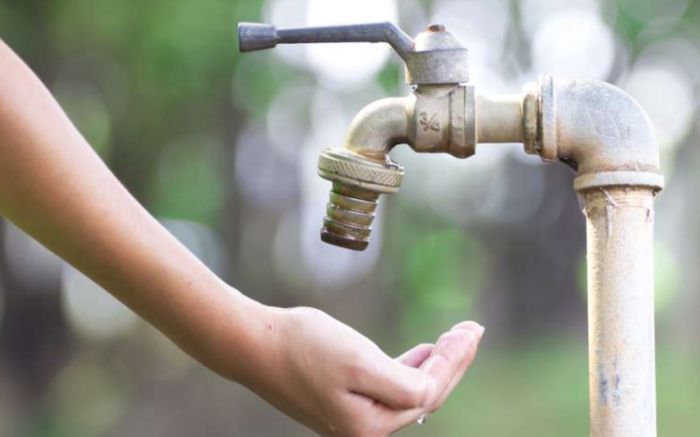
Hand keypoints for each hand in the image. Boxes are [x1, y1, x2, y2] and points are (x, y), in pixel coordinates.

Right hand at [248, 306, 483, 436]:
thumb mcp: (359, 361)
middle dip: (452, 362)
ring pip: (408, 391)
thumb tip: (431, 390)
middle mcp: (364, 429)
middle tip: (473, 331)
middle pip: (423, 396)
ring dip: (433, 364)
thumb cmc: (304, 348)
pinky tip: (421, 353)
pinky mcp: (343, 400)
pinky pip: (389, 387)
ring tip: (454, 339)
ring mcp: (353, 416)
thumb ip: (402, 382)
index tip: (472, 329)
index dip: (455, 360)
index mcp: (371, 425)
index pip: (429, 392)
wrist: (255, 344)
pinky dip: (409, 367)